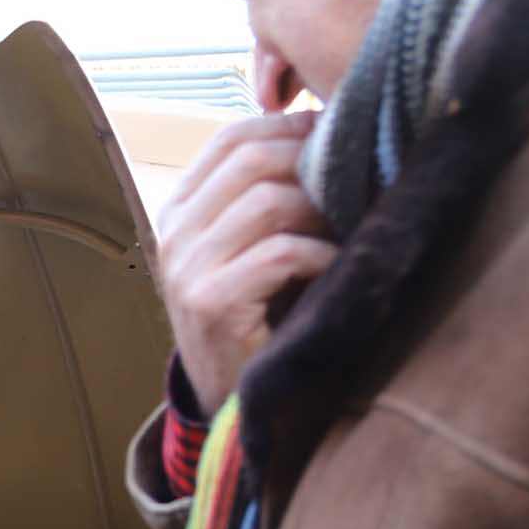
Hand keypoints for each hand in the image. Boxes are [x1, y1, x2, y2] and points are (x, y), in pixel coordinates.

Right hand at [154, 110, 338, 411]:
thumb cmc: (255, 319)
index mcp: (178, 211)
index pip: (228, 138)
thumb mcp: (247, 249)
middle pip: (250, 160)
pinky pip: (280, 254)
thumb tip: (327, 136)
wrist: (229, 402)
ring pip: (267, 201)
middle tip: (355, 176)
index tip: (334, 133)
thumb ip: (265, 198)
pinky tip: (337, 268)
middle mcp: (173, 234)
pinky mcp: (212, 305)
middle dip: (311, 161)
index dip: (287, 125)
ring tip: (348, 226)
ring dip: (322, 208)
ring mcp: (186, 270)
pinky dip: (321, 255)